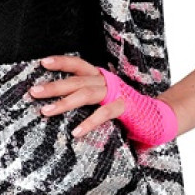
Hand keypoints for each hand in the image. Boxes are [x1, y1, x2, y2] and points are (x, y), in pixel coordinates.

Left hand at [30, 55, 177, 145]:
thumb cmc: (128, 113)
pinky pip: (105, 113)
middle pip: (77, 78)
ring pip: (86, 92)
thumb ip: (88, 108)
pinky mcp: (126, 108)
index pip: (79, 65)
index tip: (42, 63)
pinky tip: (76, 132)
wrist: (160, 118)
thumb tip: (60, 113)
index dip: (62, 62)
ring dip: (65, 101)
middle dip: (54, 84)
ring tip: (47, 111)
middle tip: (34, 92)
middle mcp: (108, 82)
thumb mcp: (104, 106)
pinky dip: (89, 122)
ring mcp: (117, 93)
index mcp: (102, 78)